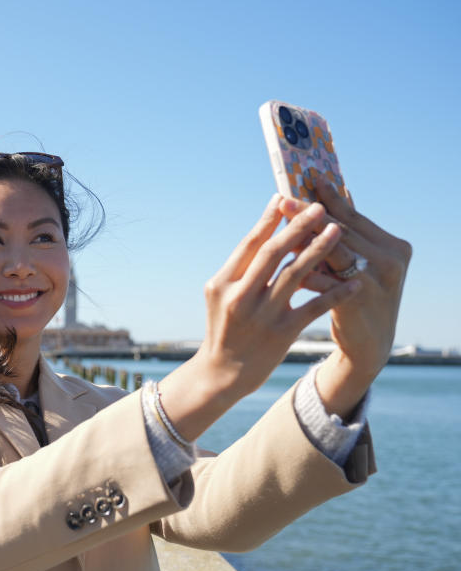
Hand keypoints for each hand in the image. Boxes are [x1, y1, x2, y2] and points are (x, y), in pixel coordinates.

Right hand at [194, 193, 363, 399]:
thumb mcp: (219, 296)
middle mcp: (240, 296)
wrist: (222, 373)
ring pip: (295, 275)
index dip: (267, 220)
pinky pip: (313, 306)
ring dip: (319, 250)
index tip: (284, 198)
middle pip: (273, 253)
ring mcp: (262, 315)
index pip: (249, 244)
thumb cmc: (223, 328)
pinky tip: (352, 280)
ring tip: (337, 230)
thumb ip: (239, 269)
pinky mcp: (282, 333)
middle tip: (319, 207)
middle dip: (298, 227)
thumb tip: (263, 234)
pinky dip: (333, 292)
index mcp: (222, 282)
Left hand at [279, 176, 411, 409]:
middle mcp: (392, 260)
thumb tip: (333, 195)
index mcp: (393, 246)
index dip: (329, 198)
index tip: (307, 178)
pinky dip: (304, 270)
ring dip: (305, 238)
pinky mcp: (359, 301)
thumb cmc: (358, 297)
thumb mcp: (360, 264)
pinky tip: (283, 263)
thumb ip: (346, 235)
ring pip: (334, 251)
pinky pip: (325, 281)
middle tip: (284, 200)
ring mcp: (378, 281)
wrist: (369, 345)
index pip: (354, 216)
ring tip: (280, 225)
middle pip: (342, 230)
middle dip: (309, 215)